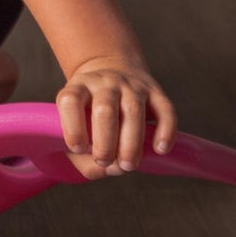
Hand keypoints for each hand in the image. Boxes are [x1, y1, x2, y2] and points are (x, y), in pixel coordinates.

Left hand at [56, 55, 176, 179]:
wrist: (112, 67)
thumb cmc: (89, 110)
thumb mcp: (75, 125)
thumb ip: (83, 156)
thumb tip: (111, 169)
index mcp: (79, 87)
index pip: (70, 101)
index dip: (73, 128)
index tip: (78, 149)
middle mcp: (104, 83)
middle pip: (104, 109)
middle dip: (105, 142)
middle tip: (104, 161)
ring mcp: (131, 85)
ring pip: (133, 111)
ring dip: (131, 143)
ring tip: (127, 165)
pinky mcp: (155, 91)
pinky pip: (165, 109)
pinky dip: (165, 131)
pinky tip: (160, 149)